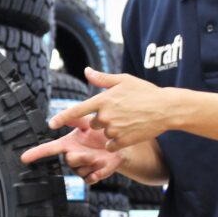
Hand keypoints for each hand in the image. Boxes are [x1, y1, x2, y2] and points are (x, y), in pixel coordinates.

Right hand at [19, 116, 122, 184]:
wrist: (120, 145)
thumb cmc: (103, 132)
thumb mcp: (88, 121)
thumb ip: (73, 118)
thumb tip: (52, 121)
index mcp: (68, 144)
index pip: (48, 149)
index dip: (36, 153)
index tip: (24, 158)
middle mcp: (72, 156)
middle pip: (69, 160)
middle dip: (81, 157)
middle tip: (93, 153)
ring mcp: (81, 168)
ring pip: (80, 170)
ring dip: (93, 164)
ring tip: (102, 156)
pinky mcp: (91, 176)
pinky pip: (89, 179)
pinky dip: (97, 174)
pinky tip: (102, 167)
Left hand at [50, 67, 174, 151]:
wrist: (166, 109)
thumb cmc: (145, 92)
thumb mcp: (124, 80)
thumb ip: (102, 78)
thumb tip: (86, 71)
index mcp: (103, 100)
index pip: (76, 111)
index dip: (62, 118)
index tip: (51, 124)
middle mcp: (105, 116)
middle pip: (92, 123)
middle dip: (102, 120)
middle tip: (120, 112)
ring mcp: (114, 130)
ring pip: (103, 134)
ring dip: (111, 130)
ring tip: (128, 120)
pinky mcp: (122, 141)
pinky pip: (111, 145)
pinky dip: (116, 141)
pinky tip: (129, 131)